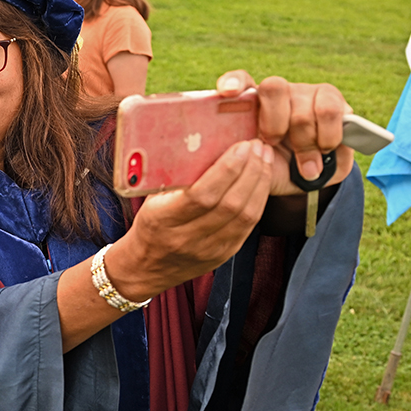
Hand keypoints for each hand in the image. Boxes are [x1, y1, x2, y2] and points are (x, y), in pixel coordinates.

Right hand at [107, 139, 273, 300]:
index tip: (240, 146)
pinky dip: (260, 199)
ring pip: (246, 215)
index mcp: (163, 220)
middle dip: (250, 170)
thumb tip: (201, 144)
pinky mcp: (224, 254)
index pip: (202, 195)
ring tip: (264, 158)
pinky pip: (250, 225)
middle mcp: (187, 237)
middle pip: (230, 203)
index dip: (227, 170)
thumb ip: (173, 178)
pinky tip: (262, 181)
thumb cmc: (149, 225)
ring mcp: (209, 249)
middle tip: (258, 146)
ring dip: (260, 182)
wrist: (145, 267)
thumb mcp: (151, 200)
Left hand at [216, 70, 353, 195]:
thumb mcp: (250, 165)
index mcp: (250, 104)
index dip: (234, 82)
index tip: (227, 93)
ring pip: (302, 108)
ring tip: (305, 166)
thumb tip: (229, 152)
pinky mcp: (332, 100)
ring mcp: (305, 92)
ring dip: (303, 142)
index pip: (240, 81)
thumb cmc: (272, 168)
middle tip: (272, 145)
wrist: (308, 180)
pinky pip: (330, 111)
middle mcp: (277, 92)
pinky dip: (326, 138)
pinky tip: (323, 151)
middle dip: (273, 124)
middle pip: (273, 87)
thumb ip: (238, 153)